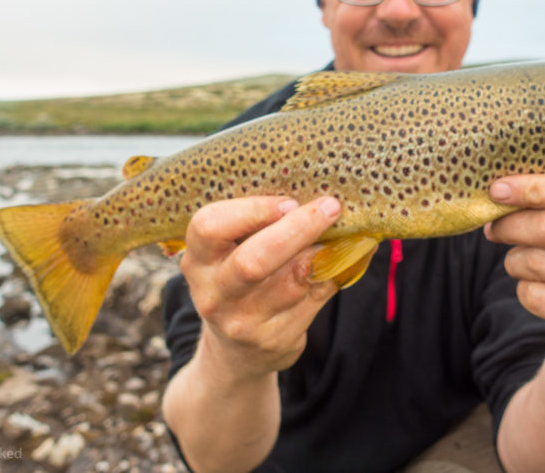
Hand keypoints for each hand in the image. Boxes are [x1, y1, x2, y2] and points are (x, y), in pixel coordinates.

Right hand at [180, 195, 340, 381]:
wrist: (237, 351)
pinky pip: (315, 298)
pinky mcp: (275, 340)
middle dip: (298, 228)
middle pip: (254, 261)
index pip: (209, 227)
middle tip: (330, 207)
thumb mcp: (231, 254)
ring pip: (292, 282)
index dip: (252, 210)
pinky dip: (335, 272)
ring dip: (323, 251)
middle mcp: (214, 294)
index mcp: (198, 260)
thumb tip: (317, 193)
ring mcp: (243, 322)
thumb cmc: (240, 283)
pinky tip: (346, 256)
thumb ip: (260, 227)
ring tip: (342, 230)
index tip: (288, 201)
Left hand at [484, 174, 544, 357]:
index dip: (534, 187)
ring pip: (535, 261)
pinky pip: (535, 296)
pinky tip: (539, 289)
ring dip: (515, 260)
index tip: (498, 189)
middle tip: (495, 228)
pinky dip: (524, 290)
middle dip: (511, 225)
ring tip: (523, 262)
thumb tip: (502, 192)